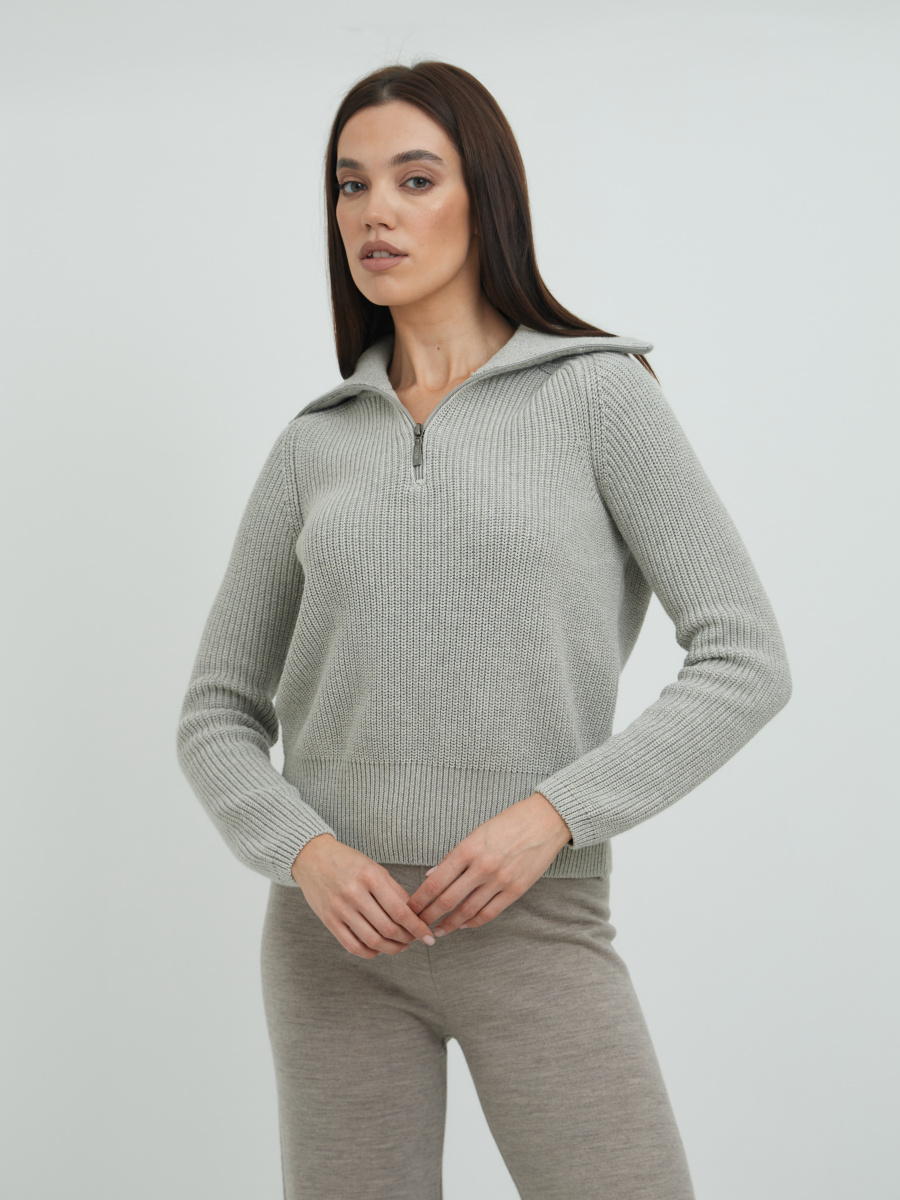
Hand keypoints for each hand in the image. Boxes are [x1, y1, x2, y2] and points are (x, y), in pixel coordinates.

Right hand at [291, 834, 437, 958]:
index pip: (400, 910)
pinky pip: (352, 946)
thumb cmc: (347, 861)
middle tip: (415, 939)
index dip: (417, 927)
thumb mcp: (374, 868)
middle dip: (407, 938)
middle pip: (388, 928)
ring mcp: (340, 909)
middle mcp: (354, 893)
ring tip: (401, 946)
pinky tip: (379, 949)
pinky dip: (370, 952)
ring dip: (392, 948)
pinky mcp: (329, 921)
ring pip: (372, 941)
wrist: (311, 857)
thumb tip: (414, 914)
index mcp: (370, 876)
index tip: (428, 936)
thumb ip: (394, 891)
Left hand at [404, 793, 572, 936]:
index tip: (409, 909)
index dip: (419, 900)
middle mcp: (482, 867)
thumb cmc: (508, 823)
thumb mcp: (476, 833)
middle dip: (428, 916)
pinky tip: (463, 925)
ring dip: (449, 924)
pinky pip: (489, 913)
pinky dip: (473, 922)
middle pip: (447, 900)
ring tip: (438, 930)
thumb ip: (454, 857)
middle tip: (417, 924)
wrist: (545, 821)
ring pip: (467, 911)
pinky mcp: (516, 891)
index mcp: (468, 849)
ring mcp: (500, 881)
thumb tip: (430, 876)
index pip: (435, 882)